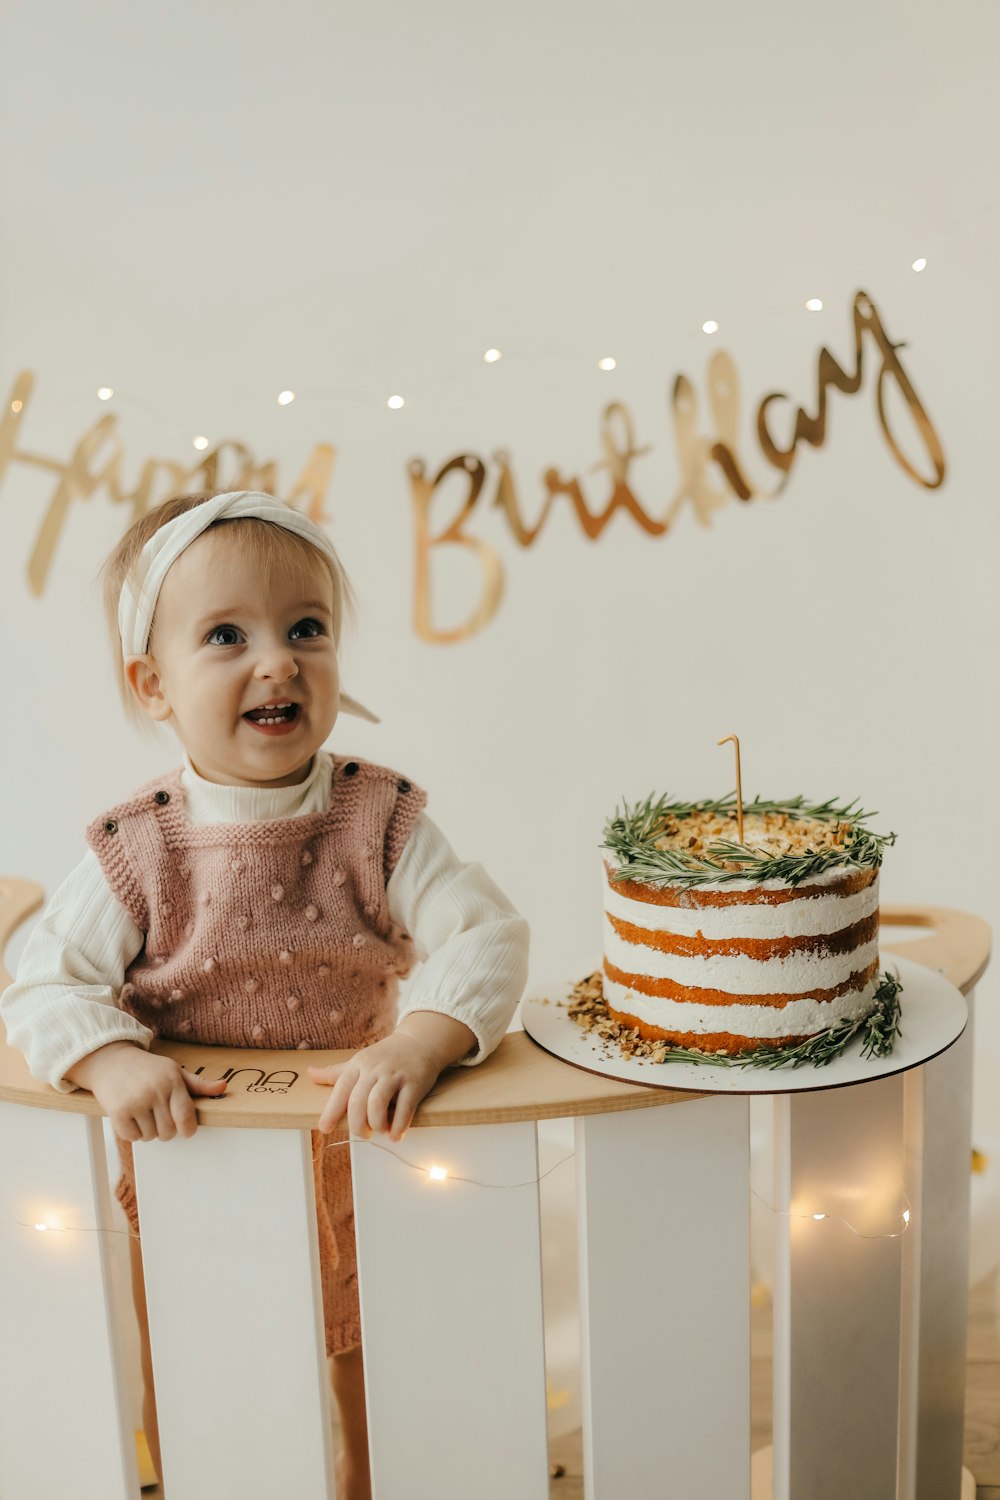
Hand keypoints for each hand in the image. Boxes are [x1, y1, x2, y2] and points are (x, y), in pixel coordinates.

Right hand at [66, 1041, 227, 1141]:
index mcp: (173, 1081)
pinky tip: (129, 1117)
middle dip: (164, 1130)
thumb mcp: (174, 1071)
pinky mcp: (118, 1111)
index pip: (186, 1117)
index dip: (187, 1129)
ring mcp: (136, 1101)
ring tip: (141, 1113)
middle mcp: (155, 1091)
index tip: (185, 1130)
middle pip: (168, 1132)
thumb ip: (198, 1084)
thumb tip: (223, 1087)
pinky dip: (131, 1133)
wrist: (111, 1061)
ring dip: (147, 1131)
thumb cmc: (147, 1068)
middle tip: (156, 1116)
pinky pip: (132, 1137)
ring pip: (150, 1136)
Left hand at [308, 1032, 440, 1140]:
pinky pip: (404, 1108)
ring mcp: (395, 1076)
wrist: (420, 1041)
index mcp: (358, 1065)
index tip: (325, 1128)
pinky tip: (395, 1134)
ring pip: (378, 1104)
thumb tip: (309, 1074)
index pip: (340, 1089)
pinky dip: (398, 1126)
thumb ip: (335, 1072)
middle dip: (357, 1124)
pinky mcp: (414, 1084)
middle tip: (363, 1133)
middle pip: (358, 1101)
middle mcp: (374, 1070)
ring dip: (376, 1124)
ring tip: (379, 1130)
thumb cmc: (386, 1056)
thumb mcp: (359, 1061)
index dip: (331, 1111)